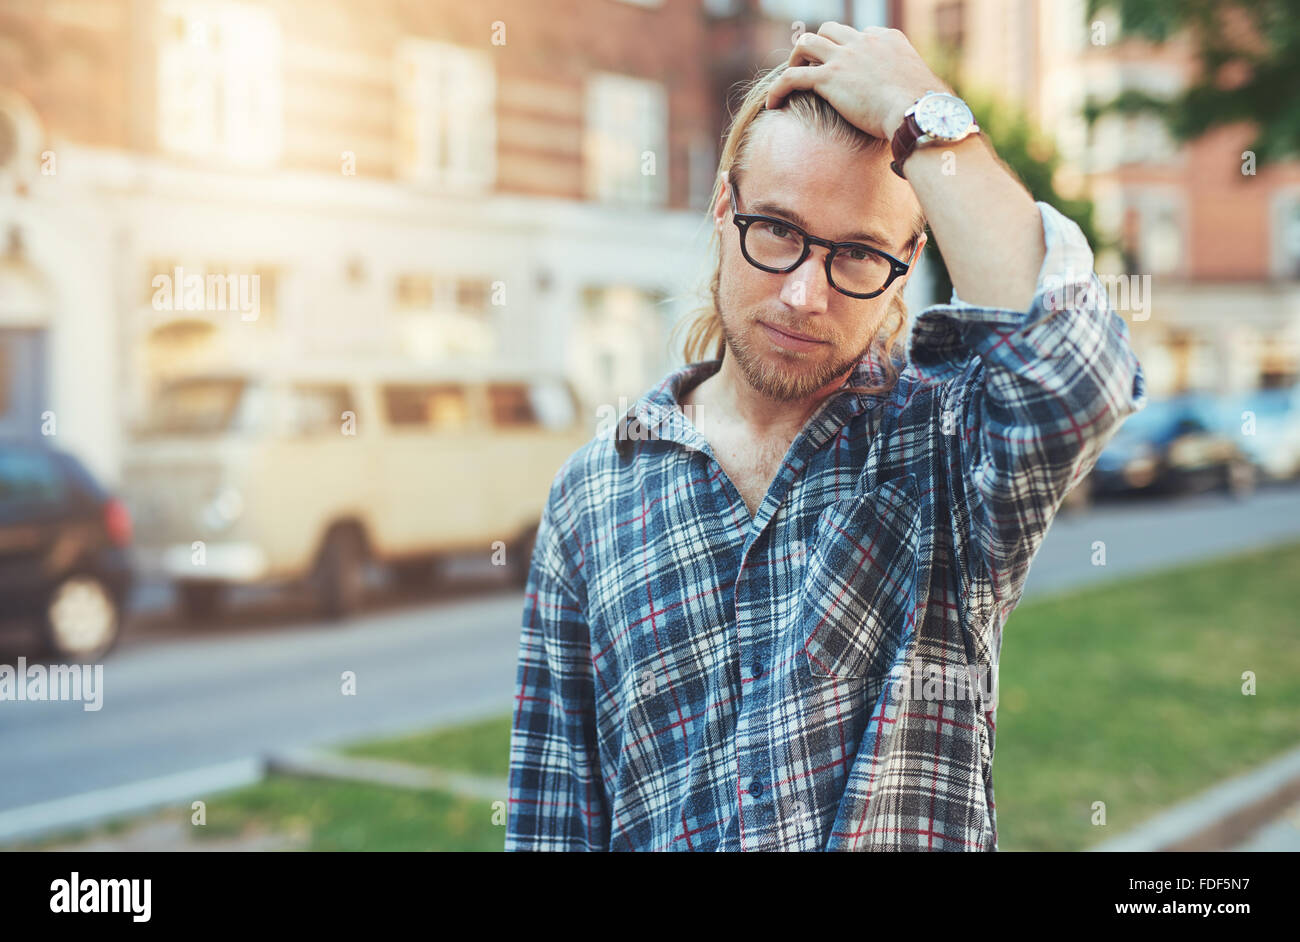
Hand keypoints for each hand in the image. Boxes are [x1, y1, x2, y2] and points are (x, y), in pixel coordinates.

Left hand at [764, 23, 949, 141]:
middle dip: (818, 45)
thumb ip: (914, 88)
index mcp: (888, 39)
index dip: (848, 49)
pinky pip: (791, 77)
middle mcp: (864, 41)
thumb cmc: (926, 108)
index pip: (860, 35)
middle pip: (830, 30)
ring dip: (795, 58)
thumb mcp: (923, 88)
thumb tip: (924, 104)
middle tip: (811, 67)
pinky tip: (772, 104)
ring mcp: (844, 57)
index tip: (844, 68)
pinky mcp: (828, 78)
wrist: (917, 111)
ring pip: (806, 43)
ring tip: (790, 78)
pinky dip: (778, 88)